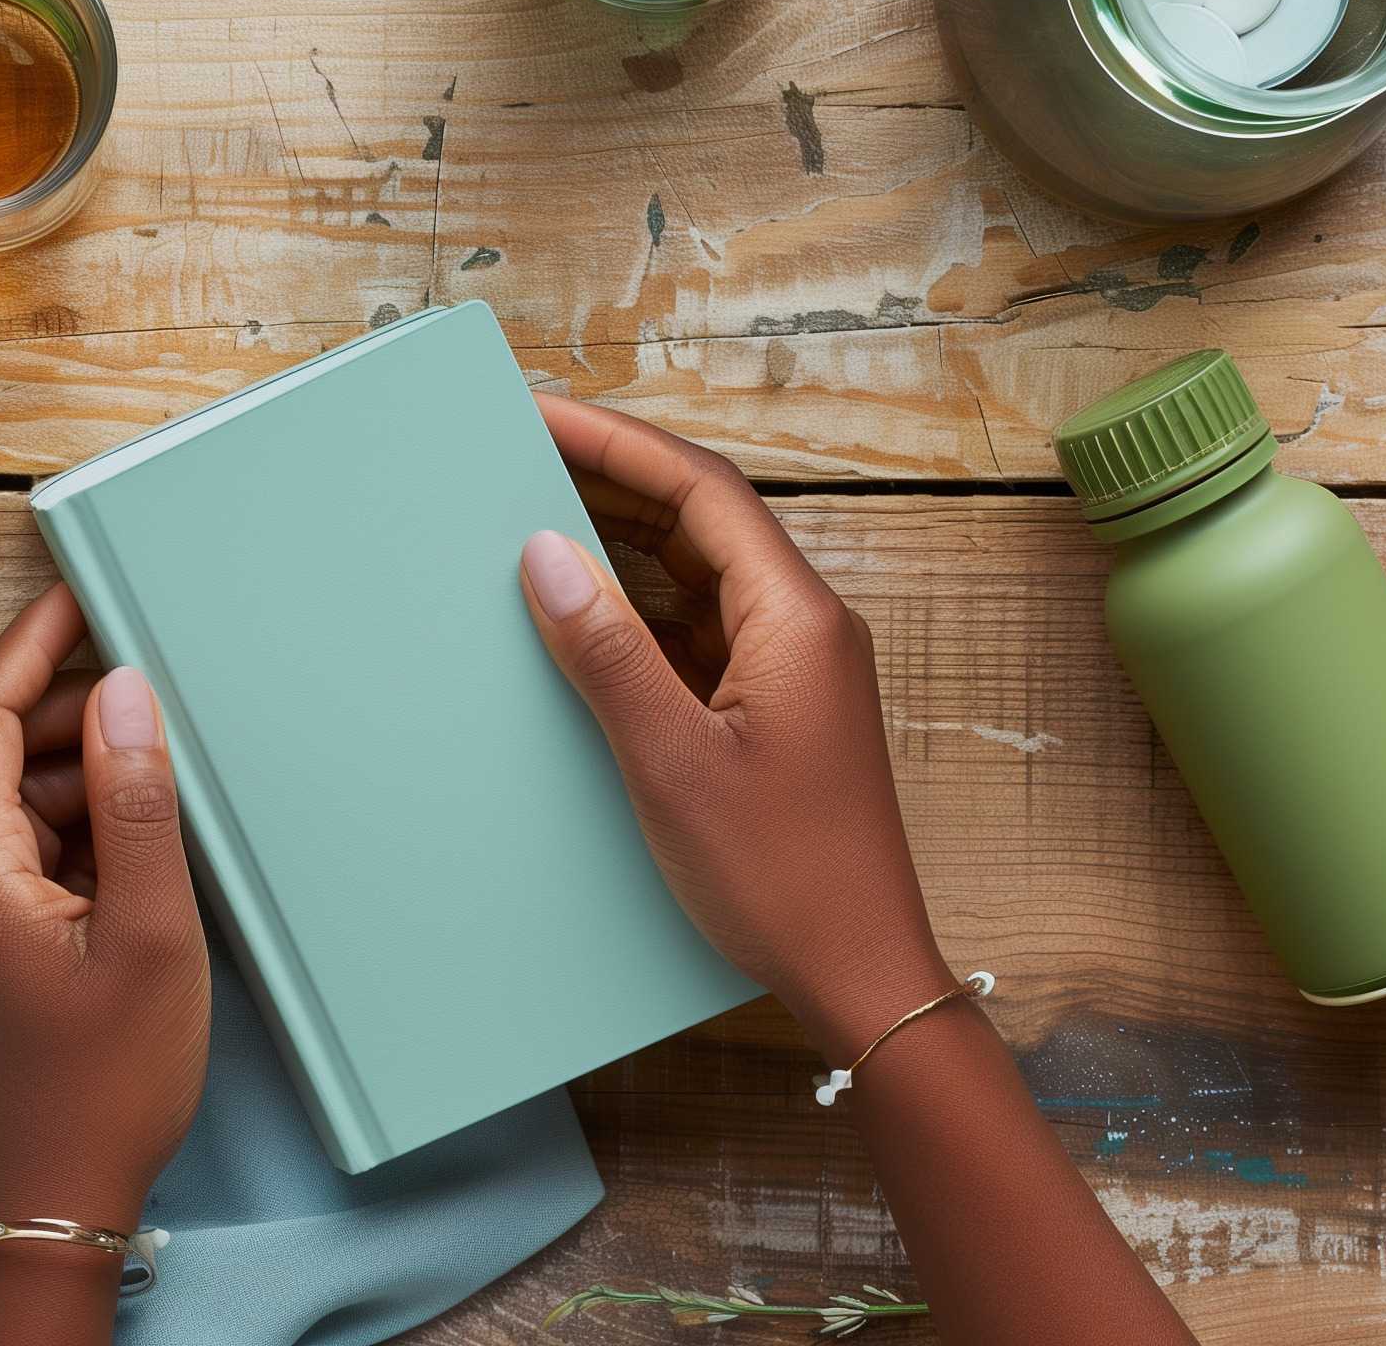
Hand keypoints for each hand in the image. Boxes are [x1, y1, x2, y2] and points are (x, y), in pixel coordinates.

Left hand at [0, 583, 211, 1239]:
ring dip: (34, 761)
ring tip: (130, 768)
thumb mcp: (151, 935)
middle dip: (24, 696)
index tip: (77, 597)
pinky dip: (32, 818)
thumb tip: (123, 695)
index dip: (26, 644)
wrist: (48, 1205)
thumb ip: (134, 805)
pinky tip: (108, 840)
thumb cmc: (104, 1085)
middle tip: (111, 681)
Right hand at [516, 394, 952, 1064]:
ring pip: (701, 571)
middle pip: (703, 517)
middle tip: (523, 449)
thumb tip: (544, 555)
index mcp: (796, 619)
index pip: (701, 490)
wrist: (861, 973)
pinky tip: (581, 614)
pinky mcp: (777, 709)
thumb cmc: (782, 878)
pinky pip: (701, 629)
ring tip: (534, 514)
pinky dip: (639, 609)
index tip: (541, 413)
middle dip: (614, 476)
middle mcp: (805, 626)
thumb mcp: (671, 762)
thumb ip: (606, 653)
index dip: (617, 441)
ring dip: (623, 540)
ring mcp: (795, 667)